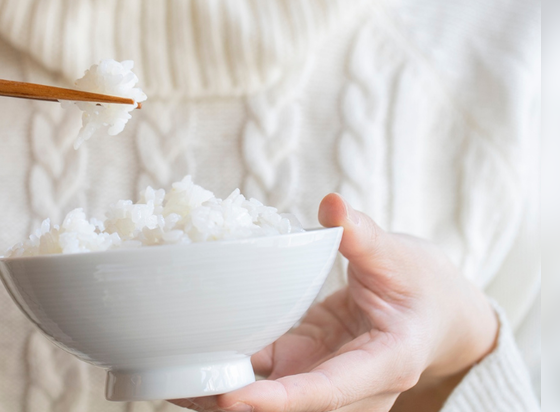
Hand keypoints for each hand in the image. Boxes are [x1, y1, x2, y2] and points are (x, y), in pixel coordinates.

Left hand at [171, 194, 498, 411]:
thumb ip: (365, 236)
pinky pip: (257, 373)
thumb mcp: (401, 257)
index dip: (279, 399)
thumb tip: (333, 206)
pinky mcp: (299, 367)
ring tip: (160, 376)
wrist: (438, 319)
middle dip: (228, 401)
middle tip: (172, 384)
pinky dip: (222, 366)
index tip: (232, 398)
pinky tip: (178, 358)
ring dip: (214, 390)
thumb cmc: (425, 289)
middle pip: (285, 406)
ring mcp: (320, 379)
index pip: (327, 391)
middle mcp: (348, 387)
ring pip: (264, 396)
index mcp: (383, 365)